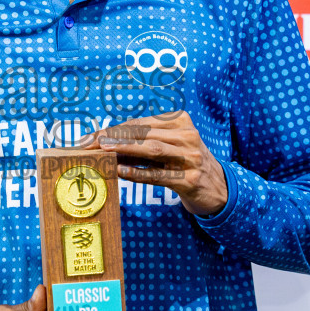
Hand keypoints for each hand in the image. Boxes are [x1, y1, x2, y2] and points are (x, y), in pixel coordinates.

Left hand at [82, 110, 228, 217]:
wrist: (220, 189)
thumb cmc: (186, 164)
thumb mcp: (171, 146)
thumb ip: (145, 142)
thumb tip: (107, 144)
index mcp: (181, 121)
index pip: (140, 123)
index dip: (113, 129)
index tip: (90, 137)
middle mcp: (187, 136)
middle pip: (143, 134)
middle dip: (112, 137)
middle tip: (88, 144)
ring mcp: (191, 157)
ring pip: (152, 150)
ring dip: (124, 150)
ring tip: (102, 151)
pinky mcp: (190, 179)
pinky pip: (158, 175)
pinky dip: (137, 173)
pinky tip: (120, 173)